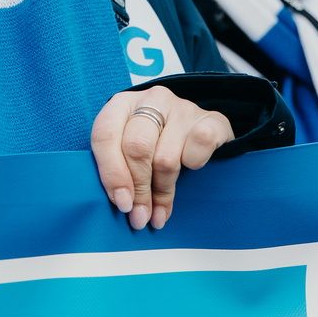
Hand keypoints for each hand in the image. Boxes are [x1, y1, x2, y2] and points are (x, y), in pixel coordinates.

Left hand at [90, 86, 232, 231]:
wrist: (199, 129)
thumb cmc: (155, 143)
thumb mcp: (129, 150)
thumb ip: (119, 170)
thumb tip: (125, 207)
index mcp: (121, 104)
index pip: (105, 135)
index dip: (111, 174)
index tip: (122, 204)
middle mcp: (151, 99)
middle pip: (137, 148)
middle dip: (138, 189)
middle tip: (140, 217)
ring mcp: (182, 107)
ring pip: (166, 158)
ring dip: (162, 191)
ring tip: (160, 212)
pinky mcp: (212, 118)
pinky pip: (199, 146)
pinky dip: (194, 165)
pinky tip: (191, 171)